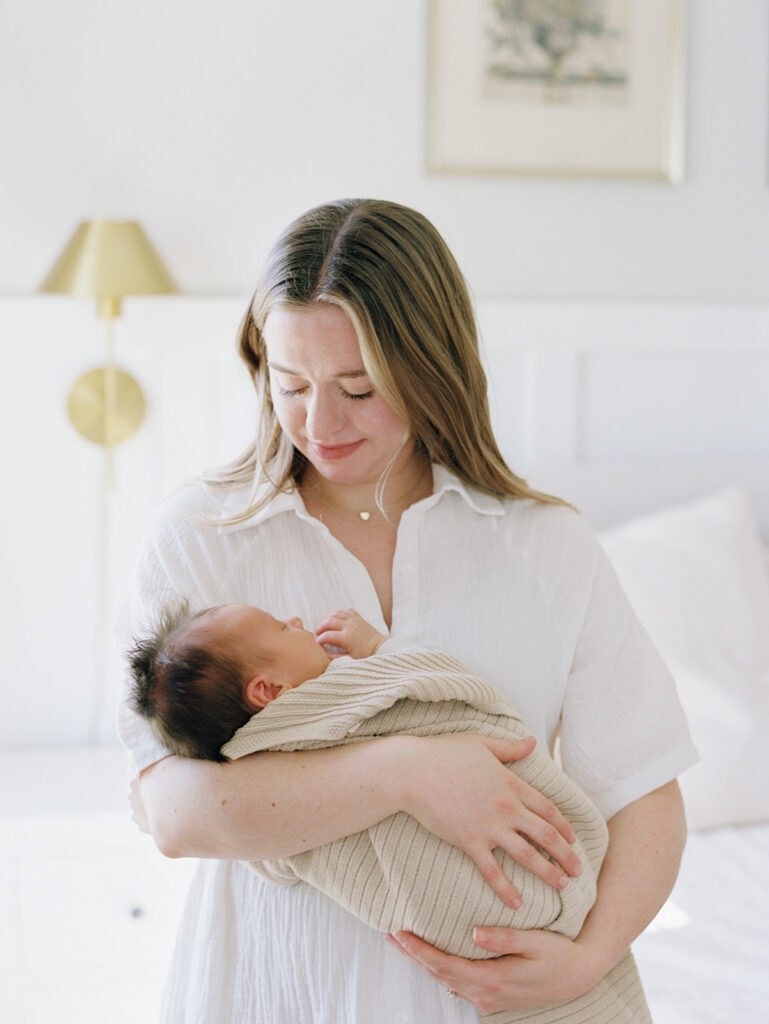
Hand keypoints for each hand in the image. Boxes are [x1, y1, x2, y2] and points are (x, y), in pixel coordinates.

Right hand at [315, 608, 386, 658]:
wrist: (379, 647)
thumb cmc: (365, 655)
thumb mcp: (349, 659)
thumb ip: (336, 656)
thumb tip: (324, 654)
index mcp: (347, 638)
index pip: (327, 636)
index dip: (320, 639)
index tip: (317, 643)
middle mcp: (350, 627)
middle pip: (329, 621)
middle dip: (320, 627)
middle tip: (317, 633)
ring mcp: (354, 620)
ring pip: (336, 613)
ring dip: (328, 618)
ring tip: (325, 625)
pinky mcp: (358, 617)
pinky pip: (346, 611)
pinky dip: (339, 613)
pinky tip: (336, 619)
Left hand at [386, 926, 601, 1013]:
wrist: (580, 976)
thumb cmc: (558, 954)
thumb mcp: (536, 942)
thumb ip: (505, 937)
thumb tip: (474, 933)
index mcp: (493, 979)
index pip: (445, 964)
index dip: (420, 950)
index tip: (399, 934)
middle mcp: (487, 994)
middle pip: (440, 975)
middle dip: (414, 955)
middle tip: (391, 934)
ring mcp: (490, 999)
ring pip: (447, 981)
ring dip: (424, 963)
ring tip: (404, 943)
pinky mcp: (494, 998)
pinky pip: (460, 984)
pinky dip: (441, 970)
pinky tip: (433, 958)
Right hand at [400, 734, 582, 906]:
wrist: (413, 772)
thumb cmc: (445, 753)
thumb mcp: (482, 745)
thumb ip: (511, 748)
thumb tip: (532, 741)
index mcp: (511, 783)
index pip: (547, 809)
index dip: (564, 827)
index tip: (573, 840)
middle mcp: (506, 807)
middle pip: (546, 835)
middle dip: (566, 855)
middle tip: (579, 871)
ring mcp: (488, 826)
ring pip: (527, 856)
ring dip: (547, 873)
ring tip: (562, 886)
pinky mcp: (469, 841)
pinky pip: (492, 871)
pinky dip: (506, 889)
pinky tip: (517, 903)